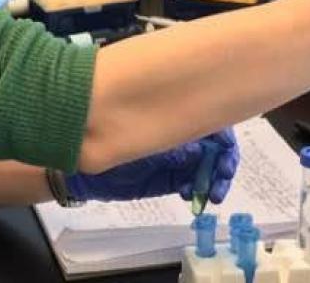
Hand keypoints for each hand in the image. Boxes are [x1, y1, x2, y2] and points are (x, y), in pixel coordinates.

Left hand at [65, 129, 238, 202]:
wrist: (84, 167)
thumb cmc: (107, 138)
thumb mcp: (141, 139)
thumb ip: (170, 145)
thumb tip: (197, 152)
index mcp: (176, 114)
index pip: (212, 125)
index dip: (224, 141)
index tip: (225, 157)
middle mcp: (180, 135)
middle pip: (216, 148)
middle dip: (223, 164)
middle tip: (221, 179)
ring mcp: (177, 158)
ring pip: (207, 168)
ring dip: (212, 180)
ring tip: (208, 193)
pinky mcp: (170, 179)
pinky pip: (192, 184)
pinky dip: (197, 190)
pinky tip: (190, 194)